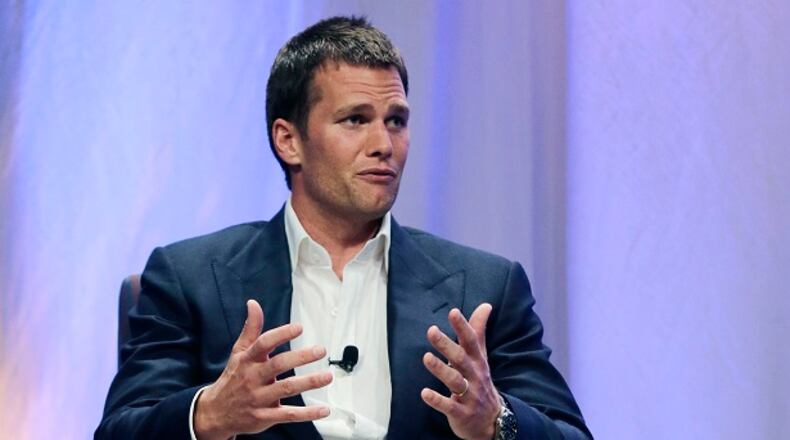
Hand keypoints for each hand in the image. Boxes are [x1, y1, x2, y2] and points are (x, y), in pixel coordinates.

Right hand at [194, 300, 331, 439]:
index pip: (264, 344)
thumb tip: (253, 304)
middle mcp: (253, 378)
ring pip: (286, 388)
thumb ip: (251, 328)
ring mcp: (258, 398)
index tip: (299, 328)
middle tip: (320, 350)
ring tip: (328, 376)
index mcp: (248, 360)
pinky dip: (307, 414)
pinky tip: (323, 409)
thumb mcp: (239, 352)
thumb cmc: (234, 378)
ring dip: (309, 382)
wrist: (215, 412)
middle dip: (301, 357)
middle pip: (278, 365)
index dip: (281, 334)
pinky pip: (288, 415)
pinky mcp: (264, 417)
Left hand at [421, 303, 499, 439]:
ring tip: (426, 357)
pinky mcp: (461, 413)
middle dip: (446, 345)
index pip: (471, 341)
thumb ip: (478, 330)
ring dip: (440, 369)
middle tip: (431, 330)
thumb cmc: (480, 381)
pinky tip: (424, 393)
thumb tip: (486, 305)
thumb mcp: (481, 356)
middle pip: (460, 358)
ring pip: (454, 381)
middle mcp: (474, 375)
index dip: (463, 326)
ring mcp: (469, 395)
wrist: (493, 421)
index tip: (453, 312)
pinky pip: (449, 406)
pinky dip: (437, 400)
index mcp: (477, 361)